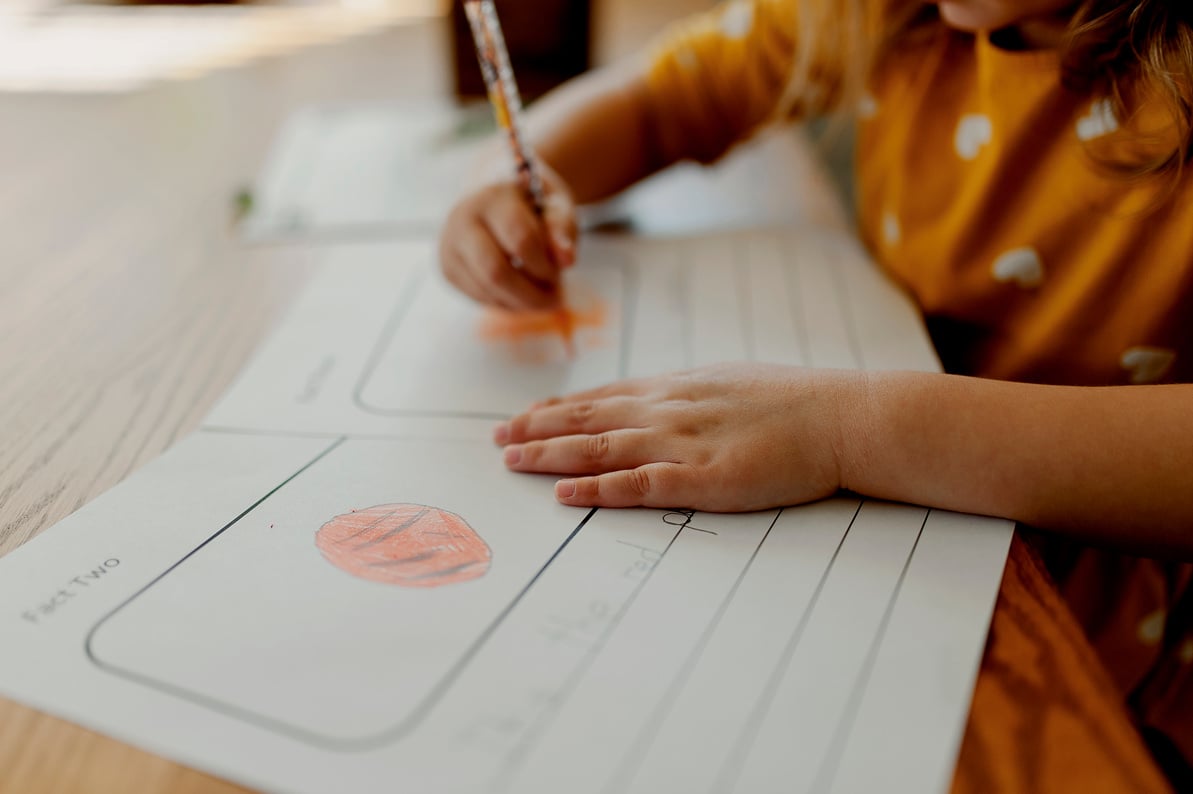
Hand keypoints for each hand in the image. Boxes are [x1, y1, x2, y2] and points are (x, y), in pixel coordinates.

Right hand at [439, 160, 577, 309]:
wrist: (494, 196)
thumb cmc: (532, 202)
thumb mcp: (556, 204)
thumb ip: (563, 228)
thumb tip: (566, 260)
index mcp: (493, 196)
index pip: (521, 240)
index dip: (545, 265)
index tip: (561, 270)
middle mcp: (462, 219)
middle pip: (496, 272)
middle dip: (532, 294)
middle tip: (556, 297)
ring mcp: (450, 246)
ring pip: (488, 290)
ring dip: (522, 302)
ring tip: (542, 294)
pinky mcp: (447, 269)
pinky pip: (480, 298)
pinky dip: (507, 303)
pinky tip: (521, 293)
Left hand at [493, 363, 861, 510]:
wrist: (840, 416)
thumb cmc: (792, 401)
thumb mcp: (729, 382)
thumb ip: (688, 394)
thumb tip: (658, 398)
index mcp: (675, 388)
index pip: (600, 397)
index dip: (555, 408)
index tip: (522, 415)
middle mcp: (667, 410)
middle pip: (586, 419)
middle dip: (536, 429)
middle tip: (497, 439)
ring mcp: (682, 444)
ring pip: (599, 449)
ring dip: (550, 456)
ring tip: (512, 461)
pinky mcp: (702, 480)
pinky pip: (638, 486)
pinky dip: (597, 491)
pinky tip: (565, 495)